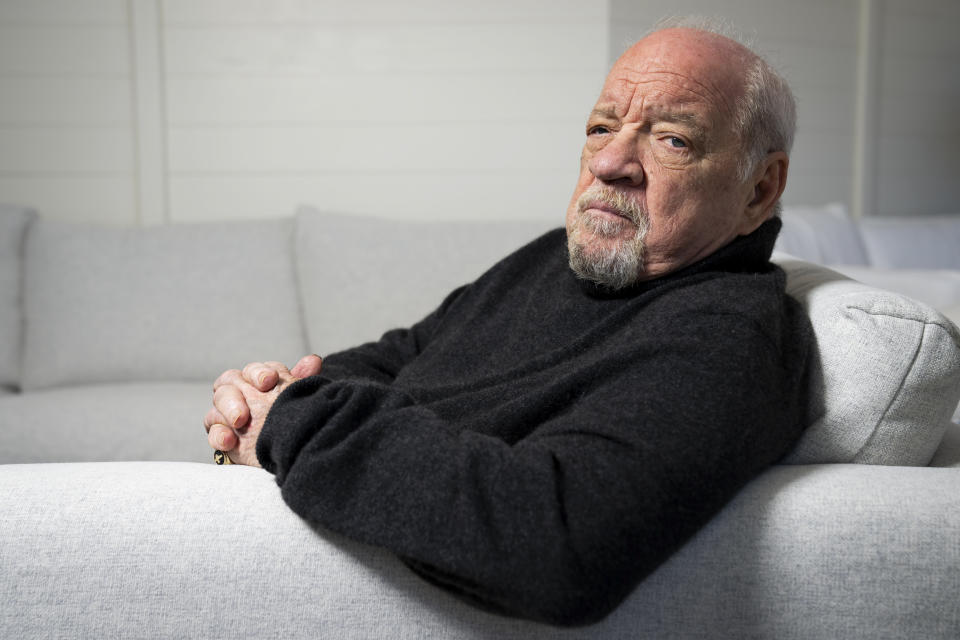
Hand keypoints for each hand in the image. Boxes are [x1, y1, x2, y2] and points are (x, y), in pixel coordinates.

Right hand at [203, 354, 321, 465]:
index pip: (252, 370)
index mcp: (258, 381)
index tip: (269, 381)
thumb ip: (301, 379)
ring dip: (227, 411)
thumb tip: (313, 360)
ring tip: (239, 422)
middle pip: (228, 382)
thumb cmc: (293, 417)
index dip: (259, 372)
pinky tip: (230, 441)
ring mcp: (229, 416)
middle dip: (238, 392)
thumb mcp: (299, 397)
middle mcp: (240, 394)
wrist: (292, 448)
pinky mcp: (224, 437)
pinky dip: (219, 436)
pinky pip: (213, 433)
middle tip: (250, 403)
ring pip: (217, 406)